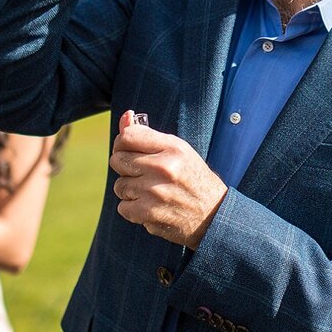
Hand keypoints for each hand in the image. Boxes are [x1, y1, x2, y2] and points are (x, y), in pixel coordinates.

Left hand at [111, 111, 228, 248]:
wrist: (214, 216)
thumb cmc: (192, 179)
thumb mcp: (178, 151)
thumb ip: (148, 134)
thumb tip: (125, 116)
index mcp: (173, 148)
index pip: (127, 136)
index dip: (122, 144)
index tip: (128, 151)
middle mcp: (164, 167)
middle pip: (117, 160)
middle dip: (126, 168)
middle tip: (144, 174)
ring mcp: (155, 191)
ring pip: (119, 185)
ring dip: (131, 191)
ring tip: (151, 193)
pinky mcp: (149, 213)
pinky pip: (123, 207)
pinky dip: (133, 210)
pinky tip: (151, 207)